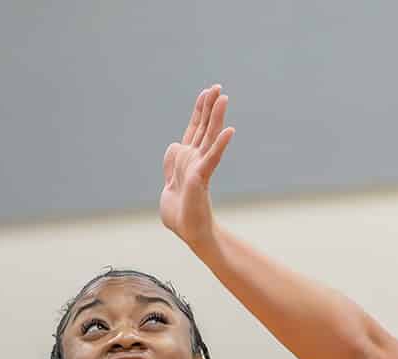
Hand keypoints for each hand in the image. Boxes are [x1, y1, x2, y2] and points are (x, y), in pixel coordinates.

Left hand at [160, 85, 235, 250]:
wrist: (187, 232)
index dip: (199, 111)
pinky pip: (212, 158)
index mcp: (186, 160)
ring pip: (209, 137)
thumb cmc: (180, 214)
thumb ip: (170, 164)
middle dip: (209, 107)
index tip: (206, 93)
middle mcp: (195, 160)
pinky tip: (229, 131)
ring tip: (223, 98)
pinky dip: (220, 144)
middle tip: (217, 88)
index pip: (194, 130)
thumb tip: (174, 146)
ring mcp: (199, 167)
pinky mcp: (201, 177)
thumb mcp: (168, 185)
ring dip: (216, 117)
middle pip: (203, 128)